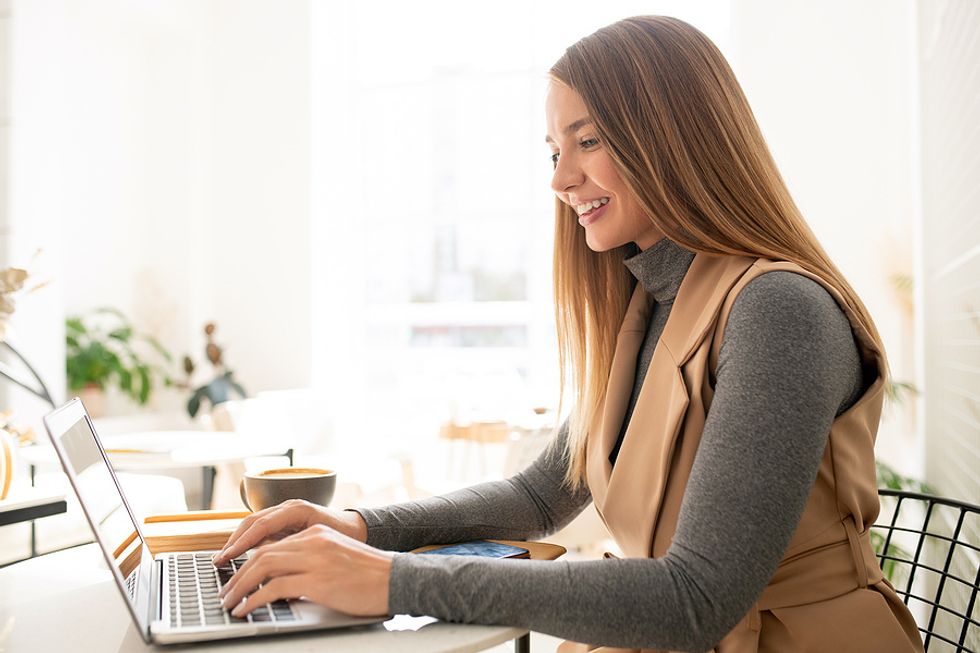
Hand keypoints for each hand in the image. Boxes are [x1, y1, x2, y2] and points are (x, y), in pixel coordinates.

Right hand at [212, 499, 367, 566]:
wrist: (357, 528)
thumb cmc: (344, 536)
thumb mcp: (321, 543)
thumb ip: (296, 549)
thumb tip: (273, 566)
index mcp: (296, 509)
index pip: (261, 525)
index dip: (242, 542)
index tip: (227, 557)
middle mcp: (287, 507)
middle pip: (251, 522)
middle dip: (233, 541)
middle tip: (218, 561)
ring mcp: (285, 513)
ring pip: (253, 525)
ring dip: (237, 541)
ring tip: (223, 559)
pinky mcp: (284, 521)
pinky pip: (260, 530)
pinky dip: (247, 541)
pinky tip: (238, 556)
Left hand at [218, 524, 393, 617]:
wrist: (396, 579)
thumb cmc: (370, 575)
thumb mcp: (336, 558)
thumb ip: (310, 562)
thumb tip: (282, 583)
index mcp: (316, 533)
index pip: (271, 543)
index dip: (247, 560)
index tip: (234, 576)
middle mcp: (312, 540)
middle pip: (261, 552)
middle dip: (237, 574)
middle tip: (225, 592)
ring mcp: (314, 558)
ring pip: (262, 566)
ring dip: (240, 586)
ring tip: (229, 602)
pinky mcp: (317, 579)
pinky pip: (273, 587)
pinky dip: (253, 599)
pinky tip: (246, 609)